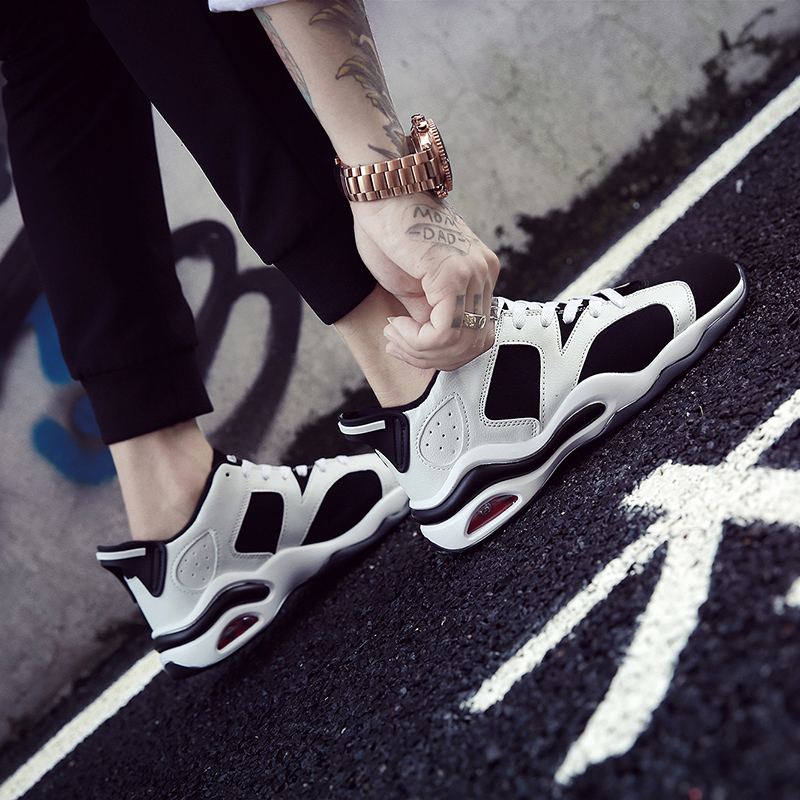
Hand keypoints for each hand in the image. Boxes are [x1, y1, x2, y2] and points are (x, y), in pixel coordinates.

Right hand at [351, 194, 499, 370]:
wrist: (381, 191)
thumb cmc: (390, 230)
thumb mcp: (412, 286)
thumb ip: (429, 313)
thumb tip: (430, 345)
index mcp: (480, 274)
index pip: (477, 335)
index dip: (440, 354)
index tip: (402, 345)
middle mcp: (484, 273)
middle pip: (473, 345)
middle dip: (430, 358)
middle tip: (397, 346)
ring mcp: (473, 273)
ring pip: (459, 343)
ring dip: (419, 350)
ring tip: (394, 335)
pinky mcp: (453, 275)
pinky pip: (444, 331)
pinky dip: (417, 340)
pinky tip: (397, 325)